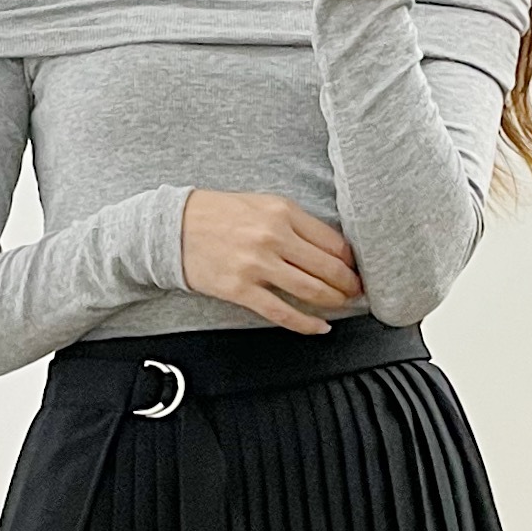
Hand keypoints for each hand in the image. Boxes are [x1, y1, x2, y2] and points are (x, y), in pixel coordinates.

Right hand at [179, 191, 362, 334]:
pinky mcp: (241, 290)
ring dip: (334, 302)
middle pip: (328, 268)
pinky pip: (282, 313)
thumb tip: (331, 250)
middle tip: (357, 291)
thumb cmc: (218, 214)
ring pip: (311, 291)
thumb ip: (296, 223)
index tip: (356, 269)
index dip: (350, 261)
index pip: (333, 242)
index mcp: (282, 212)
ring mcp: (257, 265)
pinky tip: (320, 326)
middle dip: (349, 284)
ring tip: (342, 305)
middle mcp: (273, 237)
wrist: (174, 227)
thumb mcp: (262, 204)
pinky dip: (306, 323)